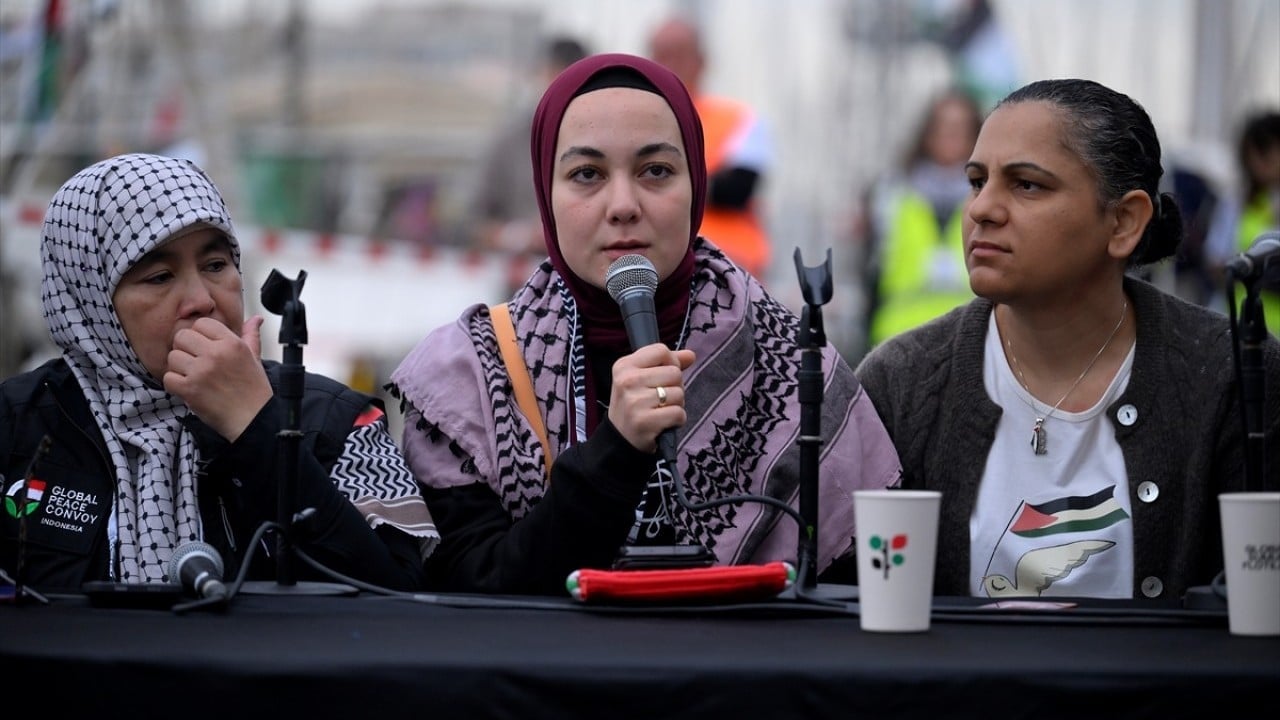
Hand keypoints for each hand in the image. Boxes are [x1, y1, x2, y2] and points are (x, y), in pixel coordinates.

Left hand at [163, 315, 273, 441]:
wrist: (253, 419)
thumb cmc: (254, 390)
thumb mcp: (255, 359)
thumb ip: (251, 336)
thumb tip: (256, 319)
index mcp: (232, 343)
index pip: (202, 324)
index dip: (199, 335)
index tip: (204, 347)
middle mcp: (216, 354)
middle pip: (182, 336)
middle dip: (185, 348)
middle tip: (195, 361)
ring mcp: (201, 371)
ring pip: (172, 357)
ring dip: (179, 368)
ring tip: (193, 377)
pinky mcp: (190, 389)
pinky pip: (168, 377)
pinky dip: (175, 384)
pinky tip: (188, 388)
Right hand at [608, 344, 695, 452]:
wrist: (620, 439)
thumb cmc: (634, 405)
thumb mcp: (641, 378)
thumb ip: (666, 363)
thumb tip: (690, 355)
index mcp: (624, 366)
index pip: (661, 351)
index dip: (671, 363)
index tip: (663, 376)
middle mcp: (627, 381)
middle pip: (674, 372)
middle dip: (675, 387)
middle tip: (660, 399)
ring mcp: (635, 402)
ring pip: (678, 393)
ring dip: (676, 404)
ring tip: (661, 411)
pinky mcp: (645, 421)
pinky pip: (679, 413)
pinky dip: (677, 420)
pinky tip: (664, 423)